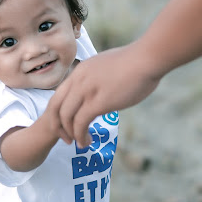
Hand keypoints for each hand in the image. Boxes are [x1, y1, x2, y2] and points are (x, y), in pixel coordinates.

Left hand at [48, 43, 162, 148]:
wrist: (146, 58)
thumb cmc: (136, 63)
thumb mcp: (108, 67)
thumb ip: (99, 78)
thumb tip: (103, 88)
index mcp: (80, 71)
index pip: (58, 95)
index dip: (58, 113)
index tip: (66, 125)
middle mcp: (78, 80)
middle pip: (54, 106)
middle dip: (57, 126)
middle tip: (66, 139)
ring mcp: (86, 90)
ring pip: (65, 117)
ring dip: (70, 134)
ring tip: (80, 143)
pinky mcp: (98, 102)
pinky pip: (80, 123)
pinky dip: (80, 136)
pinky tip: (87, 142)